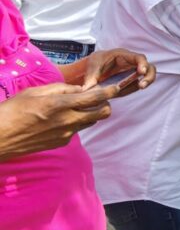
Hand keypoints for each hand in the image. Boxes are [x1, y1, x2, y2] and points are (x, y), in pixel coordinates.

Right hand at [0, 83, 118, 160]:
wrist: (0, 138)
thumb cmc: (12, 111)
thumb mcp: (34, 92)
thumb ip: (61, 89)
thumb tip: (80, 89)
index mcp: (60, 105)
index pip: (95, 98)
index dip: (109, 92)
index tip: (116, 87)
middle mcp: (68, 120)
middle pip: (102, 113)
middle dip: (105, 104)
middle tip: (97, 98)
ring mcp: (66, 134)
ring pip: (91, 122)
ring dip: (91, 113)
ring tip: (76, 107)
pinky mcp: (62, 142)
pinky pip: (77, 130)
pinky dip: (76, 122)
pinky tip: (60, 119)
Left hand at [81, 48, 156, 95]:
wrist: (96, 66)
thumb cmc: (96, 62)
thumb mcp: (92, 66)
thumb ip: (91, 77)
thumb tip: (87, 89)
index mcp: (124, 56)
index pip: (139, 58)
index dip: (143, 64)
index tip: (141, 72)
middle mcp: (133, 63)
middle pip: (149, 67)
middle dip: (149, 76)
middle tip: (142, 85)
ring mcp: (135, 72)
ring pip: (148, 75)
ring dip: (147, 81)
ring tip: (140, 87)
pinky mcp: (133, 81)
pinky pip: (140, 83)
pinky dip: (138, 87)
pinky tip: (130, 90)